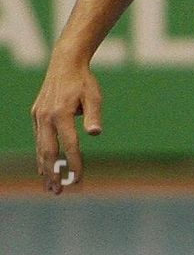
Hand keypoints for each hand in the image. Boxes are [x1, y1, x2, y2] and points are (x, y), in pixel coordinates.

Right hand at [32, 53, 102, 194]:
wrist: (65, 63)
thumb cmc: (84, 81)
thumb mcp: (94, 96)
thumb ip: (94, 115)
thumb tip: (96, 133)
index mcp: (61, 113)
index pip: (70, 145)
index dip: (74, 164)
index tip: (78, 180)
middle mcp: (46, 117)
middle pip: (48, 151)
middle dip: (53, 173)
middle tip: (58, 192)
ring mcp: (38, 116)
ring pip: (40, 148)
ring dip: (45, 168)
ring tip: (50, 187)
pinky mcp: (36, 115)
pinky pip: (38, 140)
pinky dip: (41, 156)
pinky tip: (44, 168)